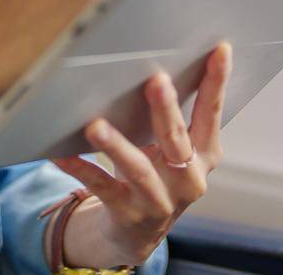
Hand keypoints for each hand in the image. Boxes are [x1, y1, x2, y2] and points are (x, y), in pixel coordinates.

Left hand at [50, 41, 233, 267]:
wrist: (137, 232)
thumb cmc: (156, 172)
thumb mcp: (171, 147)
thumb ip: (170, 116)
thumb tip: (149, 64)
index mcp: (205, 154)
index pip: (212, 113)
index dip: (217, 83)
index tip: (220, 50)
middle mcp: (187, 179)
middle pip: (176, 139)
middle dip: (166, 110)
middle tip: (156, 81)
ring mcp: (159, 200)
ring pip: (139, 169)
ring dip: (117, 146)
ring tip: (96, 126)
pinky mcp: (128, 214)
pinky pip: (101, 187)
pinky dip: (82, 170)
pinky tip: (62, 155)